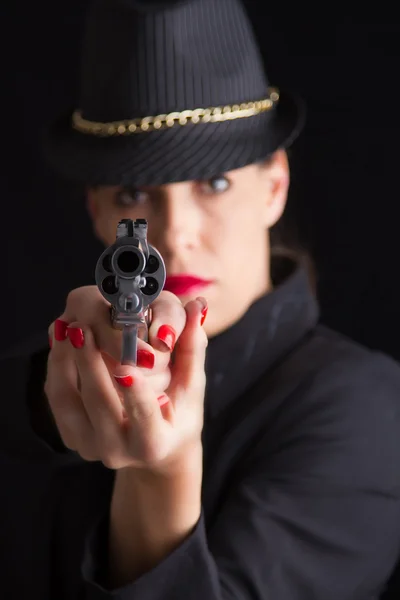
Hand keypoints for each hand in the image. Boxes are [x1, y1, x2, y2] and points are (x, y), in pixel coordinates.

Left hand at [45, 286, 207, 472]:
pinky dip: (56, 367)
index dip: (135, 393)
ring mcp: (90, 446)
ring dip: (65, 362)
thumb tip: (197, 306)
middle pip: (99, 405)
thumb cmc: (178, 412)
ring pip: (68, 402)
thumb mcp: (192, 385)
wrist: (154, 448)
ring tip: (68, 328)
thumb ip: (192, 346)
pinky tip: (60, 340)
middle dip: (90, 364)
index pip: (144, 418)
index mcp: (154, 443)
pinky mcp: (70, 436)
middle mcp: (118, 451)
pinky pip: (57, 399)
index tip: (125, 366)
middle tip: (85, 328)